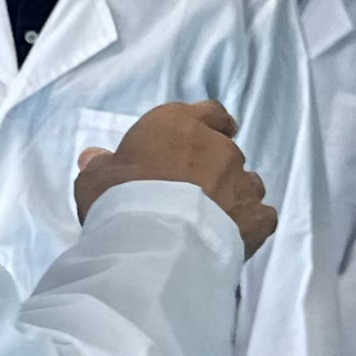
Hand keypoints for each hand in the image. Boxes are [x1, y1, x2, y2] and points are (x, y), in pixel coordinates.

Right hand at [74, 100, 276, 257]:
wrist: (154, 242)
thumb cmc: (120, 199)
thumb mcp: (95, 179)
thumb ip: (100, 165)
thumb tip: (94, 156)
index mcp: (180, 124)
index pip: (210, 112)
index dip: (210, 124)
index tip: (206, 136)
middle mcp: (218, 146)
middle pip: (226, 151)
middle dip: (214, 168)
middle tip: (193, 193)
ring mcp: (243, 181)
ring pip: (247, 183)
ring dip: (234, 196)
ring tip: (212, 220)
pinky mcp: (257, 217)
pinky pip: (261, 217)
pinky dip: (250, 225)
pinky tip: (234, 238)